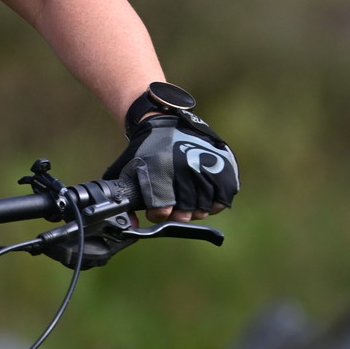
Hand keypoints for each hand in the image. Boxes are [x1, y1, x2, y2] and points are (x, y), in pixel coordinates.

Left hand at [103, 83, 238, 222]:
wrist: (165, 122)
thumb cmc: (145, 151)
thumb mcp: (127, 170)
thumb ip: (125, 197)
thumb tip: (130, 225)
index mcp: (159, 167)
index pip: (162, 209)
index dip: (158, 214)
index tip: (155, 210)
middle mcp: (184, 165)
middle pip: (186, 211)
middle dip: (177, 215)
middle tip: (173, 208)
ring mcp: (206, 164)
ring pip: (205, 206)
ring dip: (195, 210)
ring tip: (188, 204)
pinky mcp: (223, 163)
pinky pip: (224, 195)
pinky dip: (215, 202)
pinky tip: (205, 199)